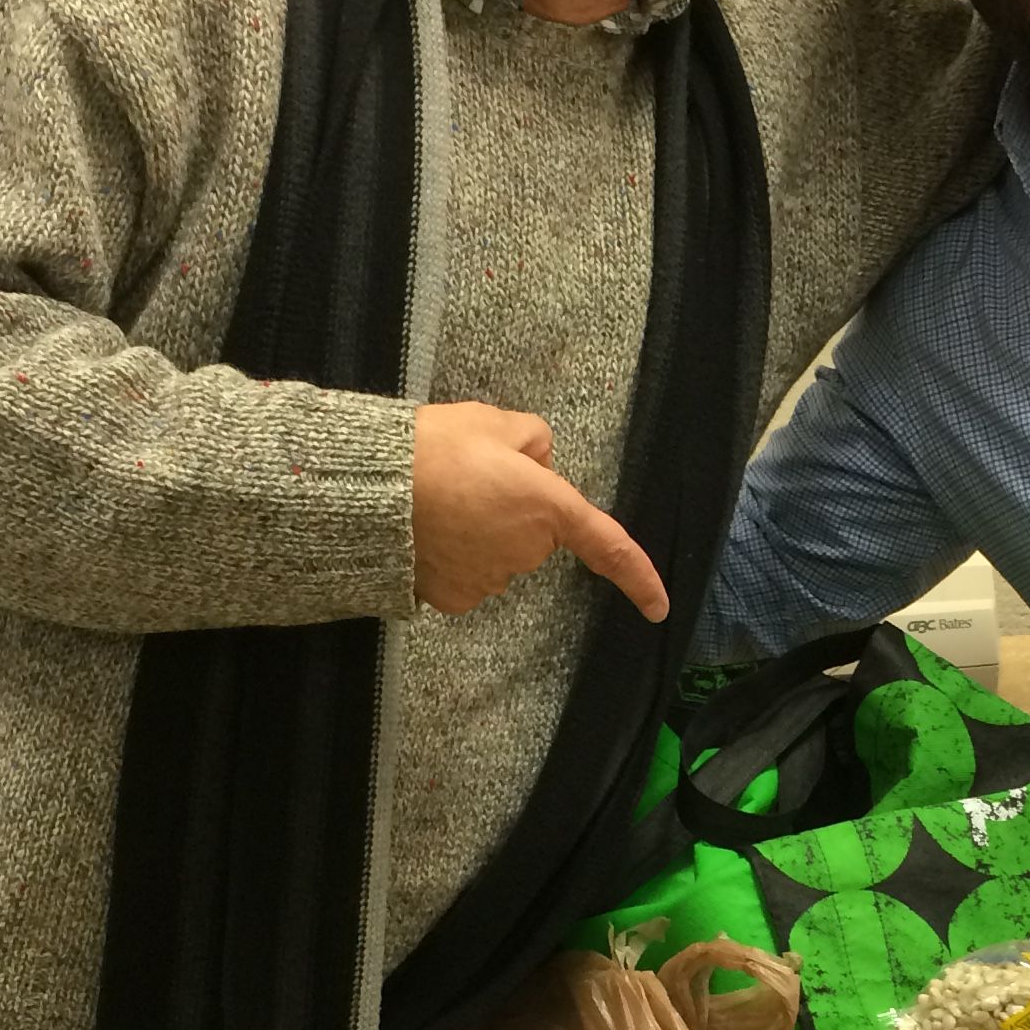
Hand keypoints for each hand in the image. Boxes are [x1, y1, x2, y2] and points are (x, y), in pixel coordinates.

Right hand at [411, 401, 668, 622]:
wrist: (370, 492)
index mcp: (547, 507)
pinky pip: (466, 573)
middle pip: (533, 531)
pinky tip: (425, 530)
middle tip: (469, 475)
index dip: (638, 577)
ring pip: (497, 552)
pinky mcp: (454, 597)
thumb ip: (530, 438)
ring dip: (479, 530)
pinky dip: (452, 555)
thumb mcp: (492, 421)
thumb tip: (536, 458)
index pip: (607, 545)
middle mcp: (526, 552)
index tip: (659, 608)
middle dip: (514, 507)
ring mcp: (490, 580)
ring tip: (438, 499)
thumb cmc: (434, 450)